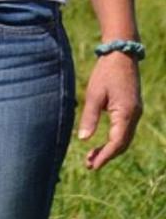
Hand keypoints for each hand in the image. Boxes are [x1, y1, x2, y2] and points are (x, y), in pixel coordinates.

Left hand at [78, 52, 142, 169]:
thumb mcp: (94, 93)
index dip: (105, 156)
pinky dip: (115, 139)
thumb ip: (90, 117)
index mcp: (126, 114)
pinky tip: (103, 142)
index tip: (92, 165)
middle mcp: (134, 116)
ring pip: (124, 138)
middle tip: (89, 164)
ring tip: (92, 156)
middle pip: (122, 144)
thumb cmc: (105, 72)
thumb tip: (83, 139)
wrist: (121, 53)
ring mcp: (135, 113)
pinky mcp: (132, 108)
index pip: (117, 143)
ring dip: (111, 149)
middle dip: (107, 155)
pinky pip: (125, 130)